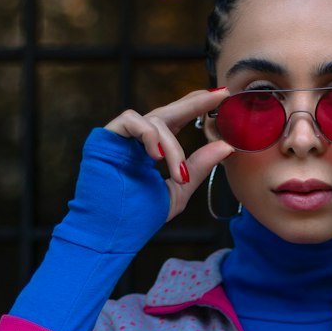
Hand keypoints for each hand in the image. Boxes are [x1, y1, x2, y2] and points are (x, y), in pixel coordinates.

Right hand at [103, 88, 234, 222]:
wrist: (108, 234)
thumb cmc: (137, 218)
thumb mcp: (178, 190)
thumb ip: (198, 167)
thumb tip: (226, 146)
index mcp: (151, 151)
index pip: (176, 122)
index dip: (197, 107)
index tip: (222, 97)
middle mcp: (136, 140)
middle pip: (167, 111)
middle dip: (194, 104)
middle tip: (218, 96)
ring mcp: (120, 138)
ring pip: (155, 120)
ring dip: (173, 147)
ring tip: (178, 174)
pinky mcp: (105, 137)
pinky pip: (131, 120)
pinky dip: (149, 135)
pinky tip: (157, 156)